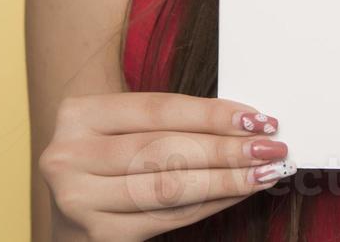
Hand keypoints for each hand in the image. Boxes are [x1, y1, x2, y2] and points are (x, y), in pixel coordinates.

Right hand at [38, 92, 293, 241]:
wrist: (68, 206)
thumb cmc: (108, 156)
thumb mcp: (122, 127)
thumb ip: (168, 121)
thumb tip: (245, 122)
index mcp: (78, 115)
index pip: (158, 110)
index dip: (212, 114)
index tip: (257, 117)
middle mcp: (69, 156)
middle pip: (165, 150)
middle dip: (226, 149)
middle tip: (271, 147)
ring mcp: (79, 200)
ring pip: (168, 187)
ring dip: (226, 180)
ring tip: (264, 172)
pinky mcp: (99, 235)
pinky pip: (167, 218)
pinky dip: (209, 205)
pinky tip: (237, 193)